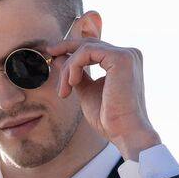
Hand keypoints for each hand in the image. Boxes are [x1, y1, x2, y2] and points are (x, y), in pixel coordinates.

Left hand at [46, 36, 160, 159]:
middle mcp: (128, 54)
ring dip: (68, 68)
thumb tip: (59, 58)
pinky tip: (72, 83)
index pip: (94, 48)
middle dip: (65, 50)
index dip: (71, 49)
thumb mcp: (87, 92)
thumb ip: (76, 74)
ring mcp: (126, 54)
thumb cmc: (110, 119)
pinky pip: (87, 52)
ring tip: (64, 90)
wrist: (125, 133)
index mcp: (123, 62)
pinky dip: (74, 66)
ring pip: (85, 49)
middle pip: (89, 44)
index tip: (54, 56)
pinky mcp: (121, 58)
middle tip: (50, 56)